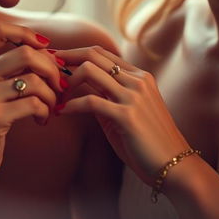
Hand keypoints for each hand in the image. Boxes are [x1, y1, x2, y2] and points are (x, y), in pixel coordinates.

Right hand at [0, 22, 65, 181]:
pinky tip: (41, 119)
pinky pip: (34, 103)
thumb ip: (3, 65)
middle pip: (25, 52)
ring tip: (51, 106)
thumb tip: (47, 50)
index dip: (26, 34)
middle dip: (51, 68)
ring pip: (34, 80)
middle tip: (58, 84)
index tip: (44, 48)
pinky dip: (45, 111)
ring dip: (52, 94)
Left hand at [56, 46, 190, 184]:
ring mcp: (133, 96)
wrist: (173, 166)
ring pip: (90, 70)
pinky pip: (90, 101)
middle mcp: (137, 81)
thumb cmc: (147, 142)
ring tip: (54, 94)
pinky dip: (70, 105)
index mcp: (140, 76)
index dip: (75, 53)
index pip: (101, 52)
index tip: (55, 59)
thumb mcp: (127, 111)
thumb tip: (80, 87)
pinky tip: (60, 113)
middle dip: (65, 58)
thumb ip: (108, 95)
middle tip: (45, 68)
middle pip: (93, 54)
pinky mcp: (127, 115)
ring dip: (66, 81)